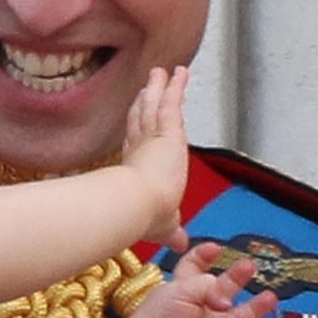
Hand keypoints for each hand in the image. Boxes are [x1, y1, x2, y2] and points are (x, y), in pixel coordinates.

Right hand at [121, 64, 190, 245]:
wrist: (137, 205)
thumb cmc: (143, 217)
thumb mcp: (163, 226)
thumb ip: (172, 231)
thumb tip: (180, 245)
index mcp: (137, 168)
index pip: (137, 142)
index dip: (138, 128)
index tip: (137, 115)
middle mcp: (141, 148)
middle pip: (142, 118)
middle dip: (145, 101)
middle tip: (148, 85)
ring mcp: (152, 136)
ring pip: (154, 106)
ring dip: (158, 88)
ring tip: (160, 72)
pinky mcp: (166, 130)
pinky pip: (171, 102)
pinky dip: (175, 87)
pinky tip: (179, 72)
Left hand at [126, 243, 278, 317]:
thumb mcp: (181, 290)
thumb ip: (208, 285)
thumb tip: (228, 301)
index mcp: (186, 290)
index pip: (195, 267)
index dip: (204, 255)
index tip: (215, 248)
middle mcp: (203, 310)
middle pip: (225, 287)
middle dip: (238, 275)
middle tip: (249, 265)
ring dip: (258, 308)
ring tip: (271, 297)